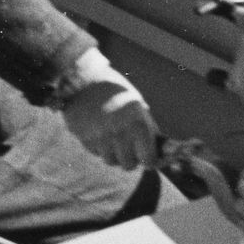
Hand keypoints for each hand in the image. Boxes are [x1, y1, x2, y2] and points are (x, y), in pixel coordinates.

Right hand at [59, 54, 159, 168]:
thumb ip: (147, 128)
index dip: (149, 159)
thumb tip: (159, 149)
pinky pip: (97, 153)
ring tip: (113, 137)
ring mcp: (101, 138)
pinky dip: (100, 147)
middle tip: (130, 149)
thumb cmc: (115, 90)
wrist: (84, 78)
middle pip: (129, 165)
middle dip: (131, 159)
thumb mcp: (137, 105)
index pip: (148, 159)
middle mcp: (120, 133)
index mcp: (138, 124)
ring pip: (111, 161)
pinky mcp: (85, 139)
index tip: (147, 157)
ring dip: (114, 154)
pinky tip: (99, 131)